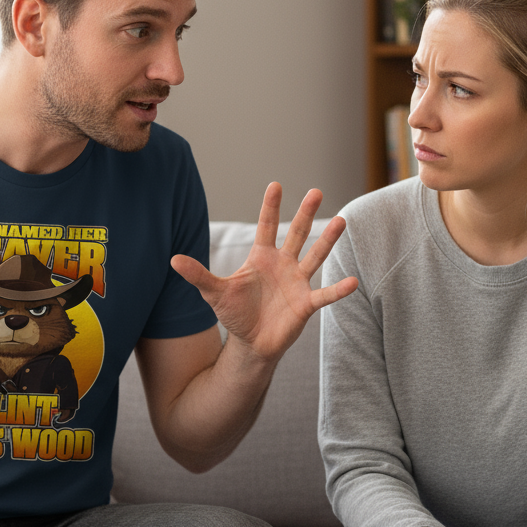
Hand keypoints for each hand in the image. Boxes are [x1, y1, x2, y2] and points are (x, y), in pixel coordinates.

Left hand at [170, 182, 357, 361]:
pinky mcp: (306, 303)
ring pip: (316, 256)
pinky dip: (338, 289)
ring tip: (342, 220)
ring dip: (328, 240)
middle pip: (296, 234)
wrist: (251, 343)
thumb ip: (198, 275)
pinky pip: (325, 294)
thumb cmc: (235, 314)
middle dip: (305, 213)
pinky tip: (353, 281)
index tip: (276, 184)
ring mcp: (297, 282)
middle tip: (316, 191)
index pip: (267, 226)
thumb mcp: (214, 293)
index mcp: (262, 257)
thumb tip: (172, 260)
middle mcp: (283, 264)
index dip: (271, 207)